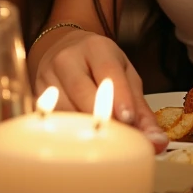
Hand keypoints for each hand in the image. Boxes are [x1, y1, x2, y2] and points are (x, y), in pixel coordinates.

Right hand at [34, 30, 168, 151]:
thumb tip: (157, 142)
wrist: (63, 48)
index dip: (119, 97)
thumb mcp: (125, 77)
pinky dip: (66, 133)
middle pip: (82, 91)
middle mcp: (67, 58)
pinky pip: (50, 118)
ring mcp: (47, 75)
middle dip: (101, 118)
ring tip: (100, 145)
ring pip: (63, 109)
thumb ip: (142, 111)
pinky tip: (79, 143)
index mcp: (96, 48)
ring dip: (83, 130)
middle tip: (117, 141)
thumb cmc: (100, 65)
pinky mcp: (35, 93)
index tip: (128, 119)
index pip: (108, 71)